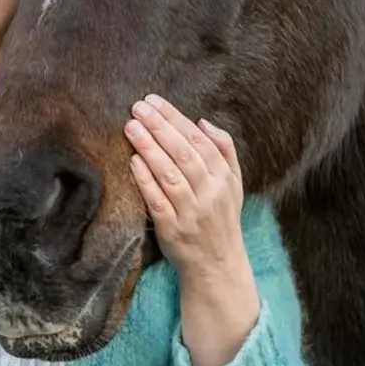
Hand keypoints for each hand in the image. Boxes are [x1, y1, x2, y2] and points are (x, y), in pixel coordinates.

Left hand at [125, 93, 259, 365]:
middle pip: (184, 154)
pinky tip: (134, 161)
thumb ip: (224, 150)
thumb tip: (202, 122)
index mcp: (224, 178)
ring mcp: (191, 212)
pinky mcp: (173, 229)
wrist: (217, 264)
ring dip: (150, 148)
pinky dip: (146, 180)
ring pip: (170, 175)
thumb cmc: (221, 218)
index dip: (175, 119)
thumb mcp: (234, 184)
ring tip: (131, 126)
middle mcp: (210, 193)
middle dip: (160, 127)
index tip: (155, 101)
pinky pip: (158, 201)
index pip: (199, 141)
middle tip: (138, 107)